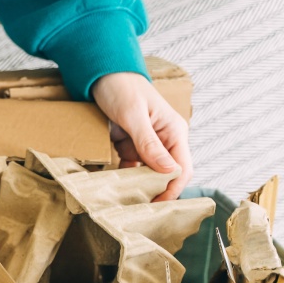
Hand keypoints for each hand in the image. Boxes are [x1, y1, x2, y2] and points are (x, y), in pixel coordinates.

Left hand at [92, 72, 192, 200]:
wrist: (101, 74)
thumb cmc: (121, 88)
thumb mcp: (133, 115)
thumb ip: (149, 143)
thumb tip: (169, 171)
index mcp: (174, 131)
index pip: (182, 168)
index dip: (172, 189)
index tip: (156, 204)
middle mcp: (165, 139)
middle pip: (167, 174)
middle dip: (156, 191)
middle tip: (138, 208)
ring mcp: (148, 143)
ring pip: (149, 173)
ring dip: (140, 186)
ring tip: (125, 202)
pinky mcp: (132, 144)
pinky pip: (132, 167)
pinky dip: (125, 177)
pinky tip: (115, 187)